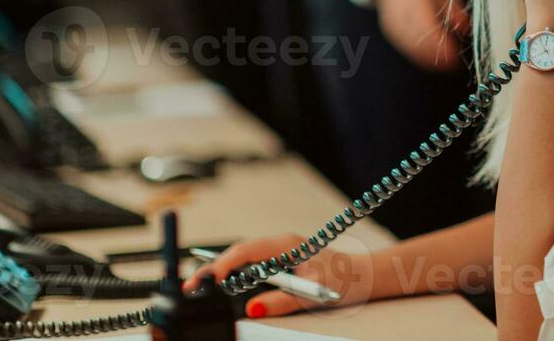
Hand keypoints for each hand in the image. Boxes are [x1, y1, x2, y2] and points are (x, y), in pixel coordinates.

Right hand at [183, 234, 389, 318]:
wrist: (363, 276)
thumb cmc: (343, 280)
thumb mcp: (311, 293)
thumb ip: (281, 301)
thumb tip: (251, 309)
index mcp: (287, 245)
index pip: (245, 251)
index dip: (222, 265)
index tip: (205, 281)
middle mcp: (280, 244)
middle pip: (238, 253)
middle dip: (213, 269)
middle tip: (190, 288)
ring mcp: (279, 252)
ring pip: (242, 258)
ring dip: (220, 271)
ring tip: (197, 287)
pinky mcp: (279, 261)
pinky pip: (250, 264)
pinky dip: (233, 273)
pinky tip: (219, 284)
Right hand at [376, 0, 469, 69]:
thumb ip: (454, 9)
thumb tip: (466, 28)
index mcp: (416, 0)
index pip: (429, 28)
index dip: (442, 45)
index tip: (456, 56)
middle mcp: (402, 13)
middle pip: (420, 41)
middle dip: (436, 56)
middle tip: (453, 64)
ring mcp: (393, 23)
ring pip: (411, 47)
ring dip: (428, 58)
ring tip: (445, 65)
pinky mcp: (390, 30)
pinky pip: (405, 46)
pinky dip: (418, 54)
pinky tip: (430, 59)